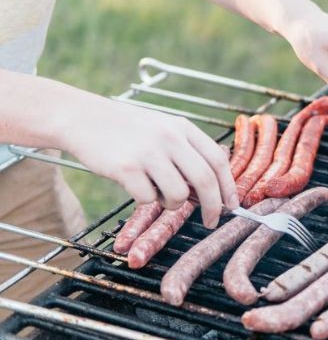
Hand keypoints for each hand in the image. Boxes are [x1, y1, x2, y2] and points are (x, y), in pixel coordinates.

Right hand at [59, 99, 237, 227]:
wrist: (84, 118)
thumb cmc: (128, 129)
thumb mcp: (164, 127)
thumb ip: (188, 151)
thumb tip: (212, 187)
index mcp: (183, 128)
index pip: (218, 160)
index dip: (228, 187)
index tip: (231, 206)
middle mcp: (169, 138)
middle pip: (205, 181)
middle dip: (213, 207)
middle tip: (211, 221)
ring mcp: (148, 152)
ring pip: (178, 195)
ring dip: (171, 203)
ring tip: (158, 192)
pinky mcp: (126, 167)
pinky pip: (147, 198)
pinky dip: (145, 199)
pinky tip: (135, 185)